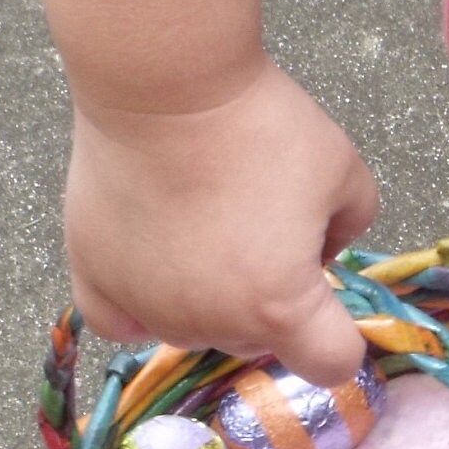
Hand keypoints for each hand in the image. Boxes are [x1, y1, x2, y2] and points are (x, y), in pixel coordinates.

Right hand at [62, 57, 379, 381]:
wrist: (165, 86)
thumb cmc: (259, 125)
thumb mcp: (345, 170)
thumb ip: (352, 226)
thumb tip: (326, 250)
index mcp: (280, 308)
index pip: (330, 363)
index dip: (340, 335)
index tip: (329, 298)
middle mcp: (211, 324)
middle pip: (256, 342)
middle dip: (270, 302)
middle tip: (261, 229)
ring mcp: (147, 308)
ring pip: (192, 329)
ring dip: (207, 298)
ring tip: (204, 223)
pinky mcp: (96, 280)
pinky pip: (121, 321)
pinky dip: (140, 306)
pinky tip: (153, 268)